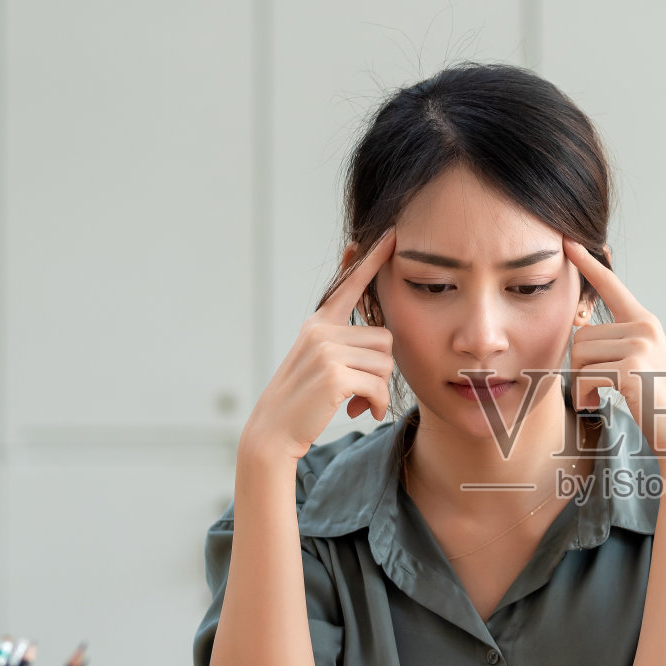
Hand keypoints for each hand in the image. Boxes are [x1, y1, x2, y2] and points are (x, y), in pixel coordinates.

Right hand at [240, 228, 396, 463]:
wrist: (274, 430)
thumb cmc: (304, 399)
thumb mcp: (320, 361)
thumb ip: (345, 343)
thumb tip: (383, 341)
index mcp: (319, 323)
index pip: (350, 285)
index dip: (372, 260)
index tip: (391, 235)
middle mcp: (321, 330)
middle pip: (385, 337)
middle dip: (382, 369)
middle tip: (363, 391)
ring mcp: (326, 350)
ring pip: (386, 362)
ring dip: (379, 389)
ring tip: (359, 402)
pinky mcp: (334, 374)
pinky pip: (379, 385)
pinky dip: (377, 403)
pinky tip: (362, 412)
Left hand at [564, 239, 665, 460]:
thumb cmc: (657, 401)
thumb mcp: (639, 361)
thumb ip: (615, 341)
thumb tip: (577, 326)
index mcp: (645, 322)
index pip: (612, 287)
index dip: (589, 264)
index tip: (569, 242)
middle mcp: (644, 328)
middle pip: (581, 335)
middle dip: (579, 366)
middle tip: (594, 388)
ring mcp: (640, 346)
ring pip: (580, 355)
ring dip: (580, 383)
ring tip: (597, 396)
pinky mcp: (632, 367)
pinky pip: (586, 376)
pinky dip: (584, 395)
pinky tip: (597, 404)